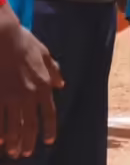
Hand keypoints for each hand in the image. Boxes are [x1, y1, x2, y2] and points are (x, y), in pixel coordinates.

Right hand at [0, 1, 62, 158]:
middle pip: (30, 125)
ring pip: (13, 127)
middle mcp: (29, 94)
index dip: (49, 129)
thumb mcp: (45, 54)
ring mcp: (11, 97)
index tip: (48, 141)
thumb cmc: (25, 43)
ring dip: (14, 142)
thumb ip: (54, 70)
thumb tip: (61, 84)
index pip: (48, 113)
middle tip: (27, 153)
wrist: (4, 38)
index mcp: (44, 84)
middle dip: (29, 141)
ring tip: (14, 152)